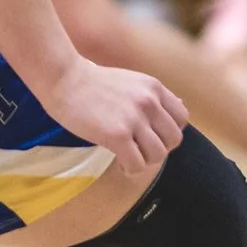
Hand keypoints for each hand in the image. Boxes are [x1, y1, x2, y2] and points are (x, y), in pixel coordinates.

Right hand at [52, 57, 188, 173]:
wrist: (63, 78)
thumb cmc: (93, 83)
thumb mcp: (132, 81)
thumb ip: (155, 96)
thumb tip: (181, 106)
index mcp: (154, 88)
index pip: (182, 118)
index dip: (169, 131)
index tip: (151, 135)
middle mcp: (149, 102)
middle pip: (174, 139)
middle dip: (158, 148)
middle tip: (140, 149)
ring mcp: (134, 119)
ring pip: (158, 155)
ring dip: (144, 160)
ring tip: (129, 157)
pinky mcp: (117, 135)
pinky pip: (137, 164)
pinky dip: (130, 169)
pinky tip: (120, 163)